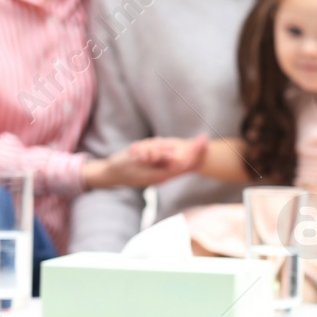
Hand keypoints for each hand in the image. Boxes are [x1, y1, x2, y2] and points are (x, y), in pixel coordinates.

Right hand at [84, 135, 208, 188]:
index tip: (202, 140)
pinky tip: (191, 150)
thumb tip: (174, 155)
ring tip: (202, 142)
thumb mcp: (135, 159)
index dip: (194, 152)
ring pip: (181, 166)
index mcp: (159, 175)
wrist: (111, 175)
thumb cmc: (120, 166)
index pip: (183, 164)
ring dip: (192, 155)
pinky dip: (184, 158)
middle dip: (197, 152)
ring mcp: (160, 176)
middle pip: (185, 165)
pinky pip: (175, 166)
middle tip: (206, 138)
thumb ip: (155, 157)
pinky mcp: (157, 172)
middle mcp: (163, 177)